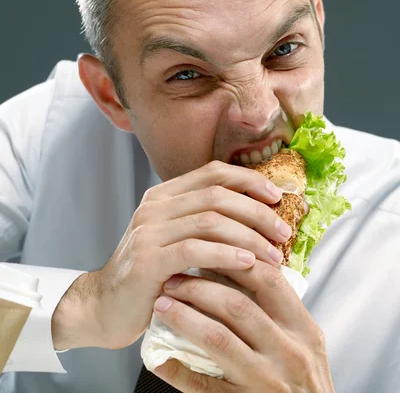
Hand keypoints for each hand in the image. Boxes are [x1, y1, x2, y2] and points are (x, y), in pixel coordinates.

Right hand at [52, 161, 291, 349]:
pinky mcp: (147, 260)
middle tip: (283, 232)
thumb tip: (258, 218)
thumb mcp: (175, 240)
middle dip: (256, 211)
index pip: (212, 172)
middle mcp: (154, 206)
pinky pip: (194, 250)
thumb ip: (204, 224)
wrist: (104, 308)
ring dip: (249, 236)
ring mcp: (147, 231)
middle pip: (216, 194)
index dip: (248, 180)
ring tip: (274, 254)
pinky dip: (226, 254)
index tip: (277, 197)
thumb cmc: (150, 276)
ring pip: (210, 220)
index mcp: (163, 195)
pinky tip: (248, 264)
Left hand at [152, 262, 334, 391]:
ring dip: (183, 317)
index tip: (205, 252)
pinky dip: (177, 369)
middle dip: (199, 287)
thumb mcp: (304, 344)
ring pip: (217, 338)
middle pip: (237, 305)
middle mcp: (288, 353)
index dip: (234, 260)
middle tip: (173, 279)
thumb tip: (238, 269)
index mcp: (304, 330)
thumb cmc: (302, 382)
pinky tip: (159, 358)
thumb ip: (281, 312)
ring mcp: (267, 382)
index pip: (268, 280)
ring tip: (162, 305)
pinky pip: (203, 385)